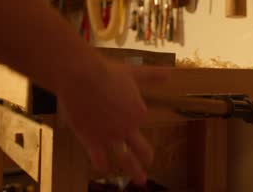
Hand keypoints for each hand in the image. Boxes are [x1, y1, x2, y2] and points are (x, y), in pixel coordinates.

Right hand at [55, 57, 167, 183]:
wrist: (82, 77)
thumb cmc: (107, 72)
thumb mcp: (133, 72)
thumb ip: (152, 75)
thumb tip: (170, 73)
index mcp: (138, 112)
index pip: (138, 119)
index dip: (130, 116)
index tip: (123, 113)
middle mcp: (127, 128)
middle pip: (141, 148)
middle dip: (145, 157)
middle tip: (148, 163)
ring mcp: (111, 137)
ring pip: (125, 160)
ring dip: (134, 171)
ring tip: (140, 180)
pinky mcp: (92, 141)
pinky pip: (100, 160)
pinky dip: (103, 166)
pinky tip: (103, 169)